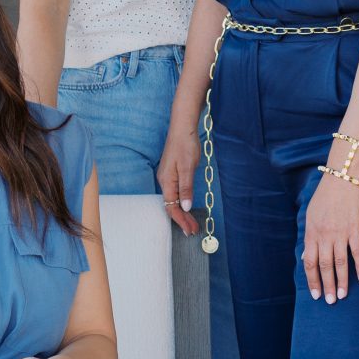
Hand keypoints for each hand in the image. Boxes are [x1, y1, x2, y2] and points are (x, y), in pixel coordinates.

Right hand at [158, 120, 201, 234]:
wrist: (183, 128)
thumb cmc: (185, 145)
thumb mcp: (187, 168)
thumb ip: (186, 188)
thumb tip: (185, 207)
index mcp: (166, 181)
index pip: (171, 207)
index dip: (180, 220)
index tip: (190, 230)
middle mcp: (165, 181)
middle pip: (171, 206)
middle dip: (182, 219)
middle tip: (193, 230)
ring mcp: (168, 177)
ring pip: (173, 200)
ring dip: (183, 212)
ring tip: (192, 222)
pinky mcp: (173, 173)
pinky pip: (175, 193)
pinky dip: (182, 203)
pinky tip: (187, 207)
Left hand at [303, 166, 358, 302]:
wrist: (342, 178)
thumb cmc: (325, 196)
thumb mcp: (311, 215)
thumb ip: (309, 236)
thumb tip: (307, 256)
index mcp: (312, 233)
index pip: (310, 262)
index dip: (312, 280)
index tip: (315, 294)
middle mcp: (325, 236)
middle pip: (325, 266)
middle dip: (326, 286)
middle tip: (329, 301)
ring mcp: (340, 233)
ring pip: (340, 263)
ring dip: (341, 281)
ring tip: (342, 295)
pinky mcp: (355, 229)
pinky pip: (358, 252)